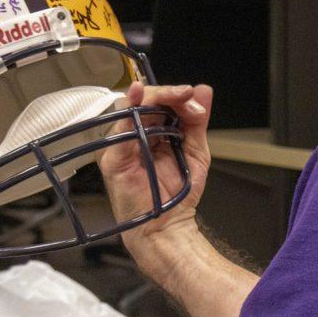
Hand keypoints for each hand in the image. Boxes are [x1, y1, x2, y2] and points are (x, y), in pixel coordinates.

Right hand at [98, 82, 212, 254]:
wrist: (169, 227)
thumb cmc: (178, 195)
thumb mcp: (195, 150)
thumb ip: (197, 120)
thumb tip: (203, 90)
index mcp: (152, 132)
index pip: (159, 102)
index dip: (176, 95)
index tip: (193, 96)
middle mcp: (135, 135)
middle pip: (145, 101)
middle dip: (169, 93)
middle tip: (187, 94)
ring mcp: (122, 146)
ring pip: (131, 108)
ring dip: (156, 97)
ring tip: (179, 96)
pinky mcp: (114, 159)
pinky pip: (120, 130)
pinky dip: (129, 112)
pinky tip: (138, 97)